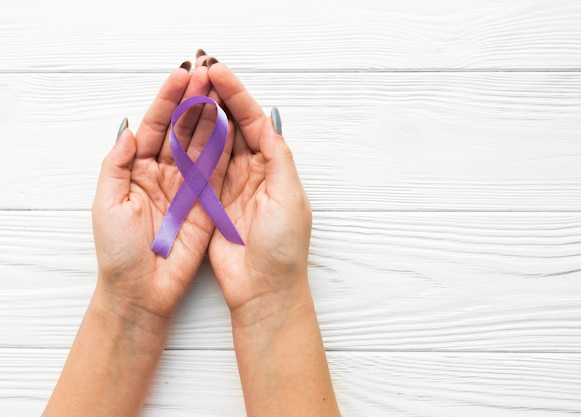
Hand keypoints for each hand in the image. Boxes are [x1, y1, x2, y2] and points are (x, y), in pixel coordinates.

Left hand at [91, 60, 232, 325]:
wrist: (142, 289)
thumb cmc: (118, 251)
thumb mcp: (107, 202)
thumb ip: (117, 164)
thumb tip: (130, 130)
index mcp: (137, 169)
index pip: (156, 127)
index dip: (168, 101)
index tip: (182, 77)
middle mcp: (164, 173)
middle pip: (182, 130)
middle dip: (194, 101)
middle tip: (208, 74)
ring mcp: (187, 187)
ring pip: (202, 145)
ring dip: (211, 118)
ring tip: (222, 91)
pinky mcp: (207, 203)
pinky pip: (217, 171)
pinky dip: (225, 148)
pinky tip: (232, 125)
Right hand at [203, 62, 339, 416]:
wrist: (264, 289)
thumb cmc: (283, 247)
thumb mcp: (289, 197)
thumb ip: (278, 157)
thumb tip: (268, 120)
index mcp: (274, 166)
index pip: (254, 122)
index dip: (236, 96)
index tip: (217, 73)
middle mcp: (253, 171)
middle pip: (233, 125)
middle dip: (217, 98)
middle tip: (197, 70)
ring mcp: (230, 185)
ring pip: (213, 141)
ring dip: (201, 116)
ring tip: (185, 89)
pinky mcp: (210, 202)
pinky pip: (198, 167)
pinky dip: (188, 146)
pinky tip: (177, 125)